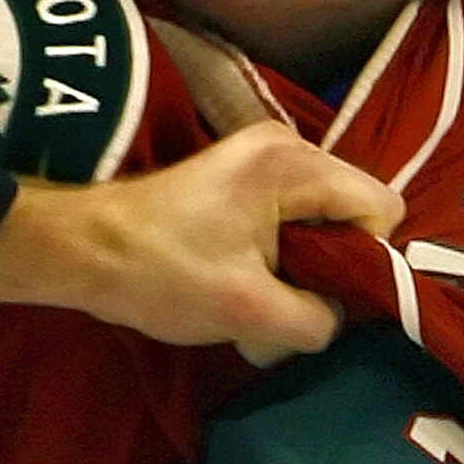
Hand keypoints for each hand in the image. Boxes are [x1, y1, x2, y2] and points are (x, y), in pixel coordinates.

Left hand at [0, 121, 404, 361]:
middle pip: (354, 211)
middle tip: (286, 299)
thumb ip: (319, 318)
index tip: (320, 294)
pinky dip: (279, 254)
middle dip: (332, 264)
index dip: (365, 260)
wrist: (83, 251)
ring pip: (323, 220)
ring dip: (302, 265)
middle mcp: (286, 144)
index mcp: (293, 163)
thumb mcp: (250, 313)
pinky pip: (292, 218)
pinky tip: (243, 279)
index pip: (380, 208)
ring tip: (259, 292)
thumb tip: (342, 317)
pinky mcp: (241, 178)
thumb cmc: (159, 275)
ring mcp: (262, 157)